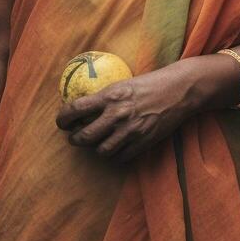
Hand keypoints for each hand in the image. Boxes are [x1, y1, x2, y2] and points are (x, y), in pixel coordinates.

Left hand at [55, 62, 198, 161]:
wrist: (178, 91)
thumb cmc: (150, 83)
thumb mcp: (123, 83)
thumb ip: (105, 96)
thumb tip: (86, 105)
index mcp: (109, 96)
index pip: (76, 109)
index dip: (63, 118)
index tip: (61, 122)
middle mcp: (117, 115)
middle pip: (85, 136)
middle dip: (75, 139)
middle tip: (74, 137)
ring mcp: (130, 131)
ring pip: (102, 151)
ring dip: (96, 148)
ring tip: (96, 143)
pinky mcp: (143, 143)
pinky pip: (121, 157)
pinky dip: (115, 154)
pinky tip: (116, 147)